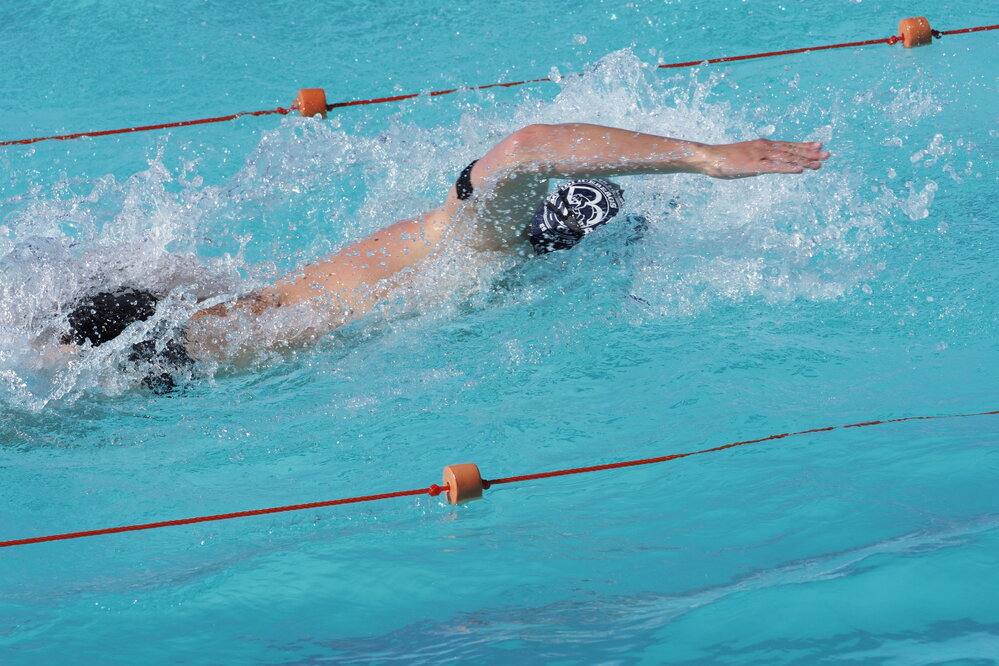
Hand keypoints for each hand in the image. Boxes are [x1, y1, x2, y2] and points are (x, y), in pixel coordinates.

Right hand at [701, 139, 828, 178]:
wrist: (708, 157)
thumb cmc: (723, 159)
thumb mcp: (742, 157)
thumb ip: (755, 159)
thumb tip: (762, 164)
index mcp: (762, 146)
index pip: (787, 145)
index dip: (803, 146)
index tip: (819, 146)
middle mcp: (764, 148)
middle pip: (791, 150)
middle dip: (810, 153)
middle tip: (827, 155)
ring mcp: (760, 157)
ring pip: (787, 158)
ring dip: (804, 161)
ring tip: (819, 164)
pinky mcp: (754, 166)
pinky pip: (775, 168)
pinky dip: (789, 168)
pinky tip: (800, 171)